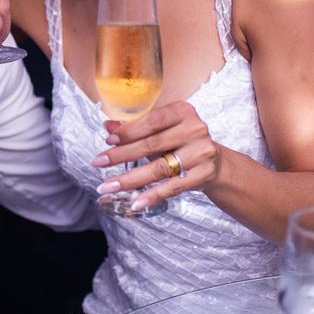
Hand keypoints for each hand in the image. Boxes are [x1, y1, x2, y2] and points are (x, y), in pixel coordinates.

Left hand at [90, 100, 220, 211]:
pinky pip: (173, 187)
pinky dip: (152, 195)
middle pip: (152, 145)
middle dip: (121, 155)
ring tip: (108, 186)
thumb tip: (108, 126)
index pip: (151, 121)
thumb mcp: (162, 129)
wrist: (215, 162)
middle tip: (98, 163)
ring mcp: (201, 152)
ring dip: (130, 179)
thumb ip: (136, 127)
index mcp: (183, 111)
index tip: (108, 140)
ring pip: (159, 168)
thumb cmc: (181, 141)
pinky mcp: (204, 174)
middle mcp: (195, 129)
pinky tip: (136, 202)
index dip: (128, 131)